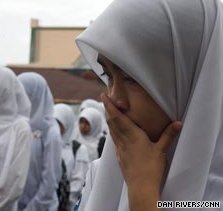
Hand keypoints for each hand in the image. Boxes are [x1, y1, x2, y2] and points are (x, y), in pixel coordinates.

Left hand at [101, 93, 181, 210]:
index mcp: (132, 135)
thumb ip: (168, 135)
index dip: (110, 106)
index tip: (104, 96)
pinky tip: (114, 132)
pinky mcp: (119, 156)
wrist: (140, 187)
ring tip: (108, 112)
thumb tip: (178, 122)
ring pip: (111, 130)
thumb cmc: (151, 168)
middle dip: (107, 110)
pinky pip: (114, 140)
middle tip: (105, 100)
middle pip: (112, 122)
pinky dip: (112, 131)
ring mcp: (120, 149)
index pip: (118, 117)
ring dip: (109, 119)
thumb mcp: (161, 150)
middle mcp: (123, 140)